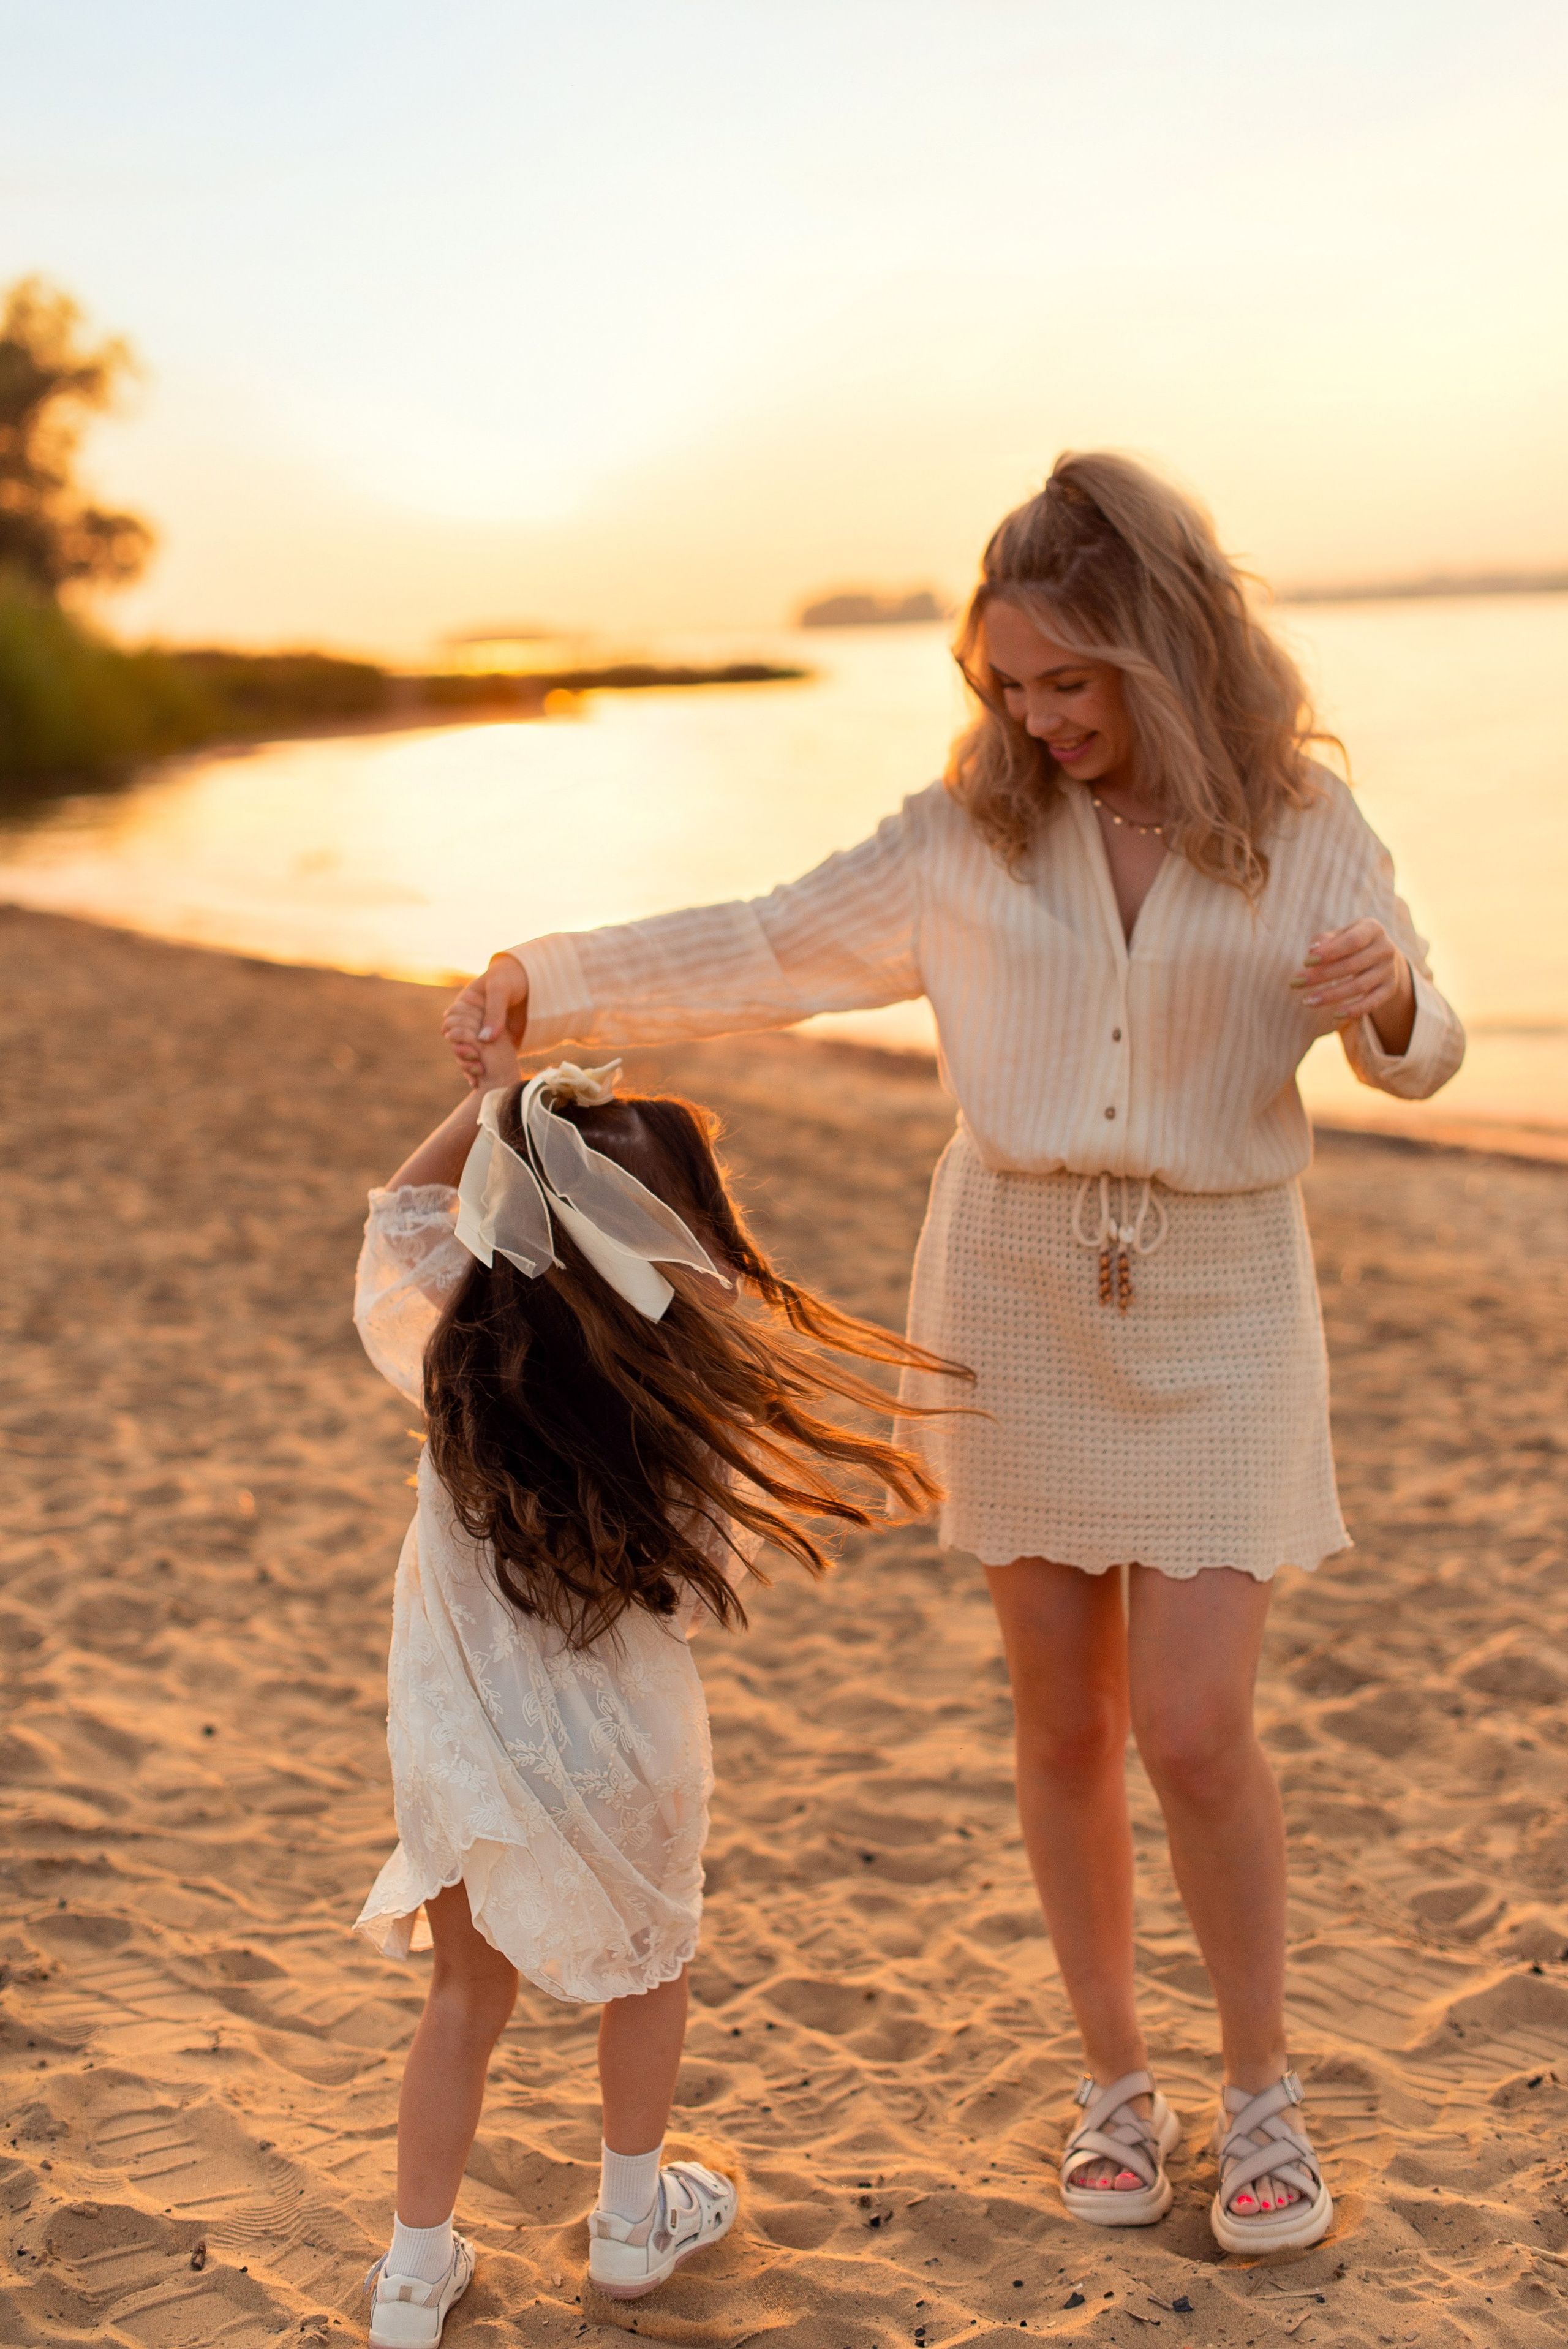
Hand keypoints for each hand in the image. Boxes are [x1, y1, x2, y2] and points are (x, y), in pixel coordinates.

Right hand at [443, 953, 529, 1086]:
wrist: (534, 982)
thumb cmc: (512, 979)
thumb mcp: (501, 990)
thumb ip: (494, 1012)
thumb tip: (484, 1039)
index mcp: (464, 1005)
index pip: (451, 1024)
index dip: (455, 1036)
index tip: (466, 1044)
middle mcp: (470, 1021)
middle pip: (457, 1042)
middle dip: (462, 1053)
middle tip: (475, 1061)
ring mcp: (483, 1033)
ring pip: (467, 1053)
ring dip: (469, 1065)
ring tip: (478, 1074)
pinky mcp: (495, 1044)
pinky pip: (483, 1058)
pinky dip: (480, 1070)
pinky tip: (480, 1082)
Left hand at [1290, 918, 1414, 1054]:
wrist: (1381, 957)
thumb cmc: (1351, 944)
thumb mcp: (1340, 935)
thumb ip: (1326, 940)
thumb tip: (1312, 951)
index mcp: (1372, 929)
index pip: (1351, 941)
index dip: (1328, 953)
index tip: (1305, 962)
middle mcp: (1385, 948)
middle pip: (1351, 965)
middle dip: (1321, 976)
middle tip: (1295, 984)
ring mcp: (1390, 970)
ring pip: (1359, 986)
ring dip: (1331, 995)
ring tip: (1307, 1001)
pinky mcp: (1390, 989)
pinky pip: (1372, 1003)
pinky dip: (1354, 1010)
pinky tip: (1334, 1015)